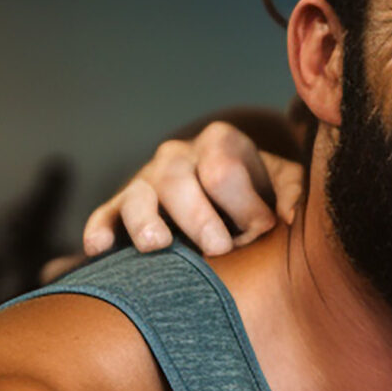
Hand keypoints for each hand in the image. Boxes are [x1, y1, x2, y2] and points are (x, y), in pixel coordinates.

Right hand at [44, 122, 303, 281]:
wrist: (225, 196)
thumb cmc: (259, 192)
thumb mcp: (282, 183)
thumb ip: (292, 193)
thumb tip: (287, 218)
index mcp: (220, 142)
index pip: (224, 169)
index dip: (244, 203)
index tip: (263, 229)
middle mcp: (177, 155)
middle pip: (179, 181)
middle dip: (200, 217)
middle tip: (220, 248)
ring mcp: (145, 180)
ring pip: (138, 197)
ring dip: (146, 222)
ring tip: (158, 245)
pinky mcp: (121, 207)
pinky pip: (105, 216)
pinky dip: (100, 231)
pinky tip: (99, 248)